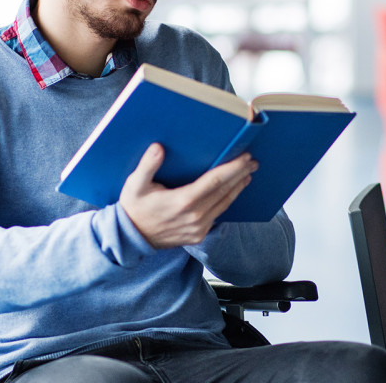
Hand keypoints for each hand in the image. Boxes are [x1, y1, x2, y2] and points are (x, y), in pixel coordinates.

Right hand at [119, 143, 256, 248]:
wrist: (132, 238)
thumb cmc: (134, 208)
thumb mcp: (135, 185)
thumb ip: (147, 165)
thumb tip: (158, 148)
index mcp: (183, 201)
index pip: (215, 181)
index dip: (233, 168)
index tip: (245, 157)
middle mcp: (195, 216)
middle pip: (225, 191)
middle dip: (240, 174)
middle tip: (253, 162)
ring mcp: (198, 228)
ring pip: (225, 203)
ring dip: (238, 187)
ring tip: (247, 174)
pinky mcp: (199, 235)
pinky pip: (218, 214)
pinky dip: (228, 200)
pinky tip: (232, 191)